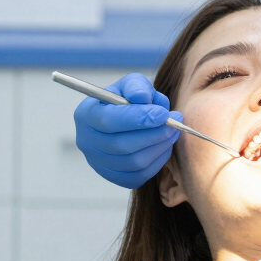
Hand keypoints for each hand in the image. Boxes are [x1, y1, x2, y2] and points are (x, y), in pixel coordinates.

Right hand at [73, 73, 180, 188]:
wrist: (123, 118)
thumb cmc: (126, 98)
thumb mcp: (130, 84)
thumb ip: (137, 86)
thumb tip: (143, 99)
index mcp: (86, 115)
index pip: (109, 121)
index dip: (138, 118)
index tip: (162, 113)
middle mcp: (87, 141)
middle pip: (122, 145)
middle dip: (154, 134)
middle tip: (174, 122)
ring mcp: (98, 163)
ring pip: (133, 162)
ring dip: (159, 146)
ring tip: (172, 130)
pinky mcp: (113, 177)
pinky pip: (139, 175)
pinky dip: (157, 161)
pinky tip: (164, 144)